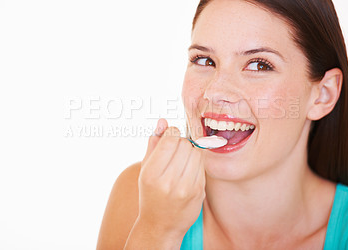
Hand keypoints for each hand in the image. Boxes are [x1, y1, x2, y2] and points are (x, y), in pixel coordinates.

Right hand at [137, 119, 205, 238]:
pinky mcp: (199, 191)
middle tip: (175, 150)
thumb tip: (163, 122)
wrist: (160, 225)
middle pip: (185, 144)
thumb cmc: (151, 194)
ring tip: (181, 160)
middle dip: (181, 142)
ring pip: (196, 152)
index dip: (172, 133)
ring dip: (190, 151)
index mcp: (152, 174)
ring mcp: (186, 188)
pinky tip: (188, 170)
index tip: (169, 137)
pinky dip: (196, 163)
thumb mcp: (145, 169)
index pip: (171, 139)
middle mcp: (169, 182)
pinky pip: (202, 165)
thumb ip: (154, 143)